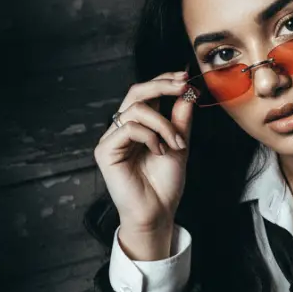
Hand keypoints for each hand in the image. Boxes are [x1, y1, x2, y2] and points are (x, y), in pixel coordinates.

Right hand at [94, 71, 198, 237]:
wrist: (158, 212)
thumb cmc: (165, 184)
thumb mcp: (179, 145)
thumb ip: (180, 120)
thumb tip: (186, 92)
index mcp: (139, 126)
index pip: (146, 93)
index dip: (163, 81)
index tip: (184, 79)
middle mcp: (122, 129)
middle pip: (136, 92)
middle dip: (162, 85)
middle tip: (182, 86)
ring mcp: (112, 139)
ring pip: (137, 110)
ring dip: (164, 124)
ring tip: (176, 144)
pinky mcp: (105, 151)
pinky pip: (129, 128)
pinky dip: (151, 136)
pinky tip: (159, 151)